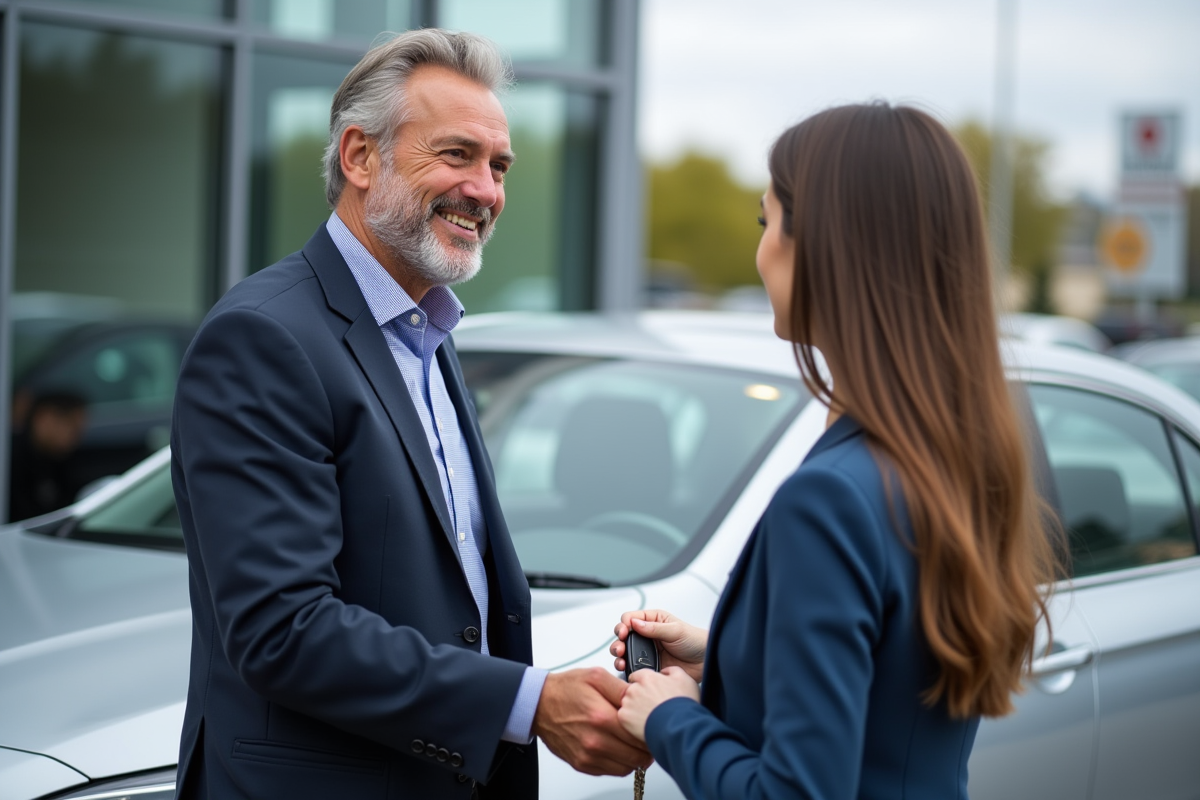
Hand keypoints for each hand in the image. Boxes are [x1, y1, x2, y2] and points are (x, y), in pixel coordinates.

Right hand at [532, 667, 652, 775]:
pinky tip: (618, 747)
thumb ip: (622, 689)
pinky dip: (620, 762)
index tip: (655, 725)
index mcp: (602, 717)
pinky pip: (612, 771)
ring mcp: (588, 756)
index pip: (640, 735)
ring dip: (635, 757)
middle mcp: (595, 741)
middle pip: (637, 756)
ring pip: (627, 767)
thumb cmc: (566, 689)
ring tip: (633, 741)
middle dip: (647, 747)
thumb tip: (642, 697)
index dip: (653, 731)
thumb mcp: (596, 677)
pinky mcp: (582, 764)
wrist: (538, 704)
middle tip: (649, 735)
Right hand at [612, 610, 707, 683]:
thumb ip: (655, 628)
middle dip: (618, 640)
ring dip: (619, 654)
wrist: (706, 661)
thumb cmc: (695, 640)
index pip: (630, 618)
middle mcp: (647, 635)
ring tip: (620, 658)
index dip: (624, 624)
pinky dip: (626, 666)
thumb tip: (635, 623)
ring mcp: (646, 651)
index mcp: (653, 620)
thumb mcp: (676, 630)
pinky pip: (633, 665)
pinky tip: (626, 667)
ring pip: (625, 651)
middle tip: (620, 647)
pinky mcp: (648, 665)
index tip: (624, 632)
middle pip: (623, 635)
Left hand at [618, 667, 699, 740]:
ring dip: (634, 709)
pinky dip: (631, 721)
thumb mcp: (684, 680)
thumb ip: (671, 670)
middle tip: (651, 706)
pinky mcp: (624, 718)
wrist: (678, 727)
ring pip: (627, 703)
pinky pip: (624, 717)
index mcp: (647, 678)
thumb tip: (664, 672)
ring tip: (649, 716)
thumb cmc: (682, 705)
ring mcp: (628, 703)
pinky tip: (644, 724)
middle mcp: (635, 688)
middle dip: (639, 697)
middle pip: (631, 690)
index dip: (643, 683)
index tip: (648, 690)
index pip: (637, 675)